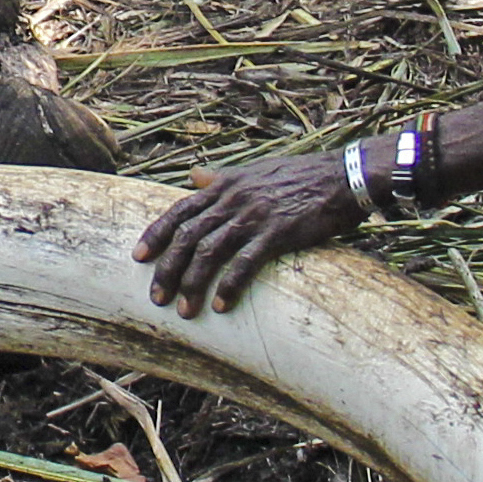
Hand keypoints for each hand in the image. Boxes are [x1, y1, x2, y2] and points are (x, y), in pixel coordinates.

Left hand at [135, 154, 364, 316]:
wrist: (345, 176)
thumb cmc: (302, 176)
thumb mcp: (254, 170)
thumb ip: (221, 178)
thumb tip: (193, 175)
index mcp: (225, 184)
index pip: (179, 210)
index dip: (155, 234)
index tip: (138, 257)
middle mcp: (233, 199)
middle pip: (187, 237)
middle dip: (167, 269)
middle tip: (157, 297)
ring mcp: (254, 215)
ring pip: (209, 252)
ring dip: (192, 284)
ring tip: (184, 311)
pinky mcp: (277, 233)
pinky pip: (244, 264)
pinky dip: (229, 286)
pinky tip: (221, 306)